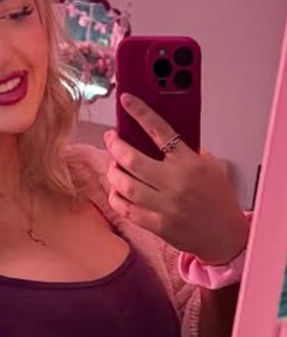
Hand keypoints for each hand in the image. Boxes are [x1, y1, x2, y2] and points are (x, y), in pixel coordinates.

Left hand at [104, 93, 249, 263]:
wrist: (225, 235)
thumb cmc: (218, 200)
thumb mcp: (211, 167)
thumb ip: (188, 152)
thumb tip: (159, 138)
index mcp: (190, 163)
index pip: (160, 131)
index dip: (140, 113)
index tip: (126, 101)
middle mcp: (175, 183)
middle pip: (133, 160)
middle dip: (115, 146)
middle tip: (111, 140)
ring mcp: (165, 206)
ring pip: (125, 186)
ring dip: (113, 173)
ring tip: (113, 166)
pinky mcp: (157, 225)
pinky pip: (127, 210)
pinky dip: (116, 199)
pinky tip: (115, 191)